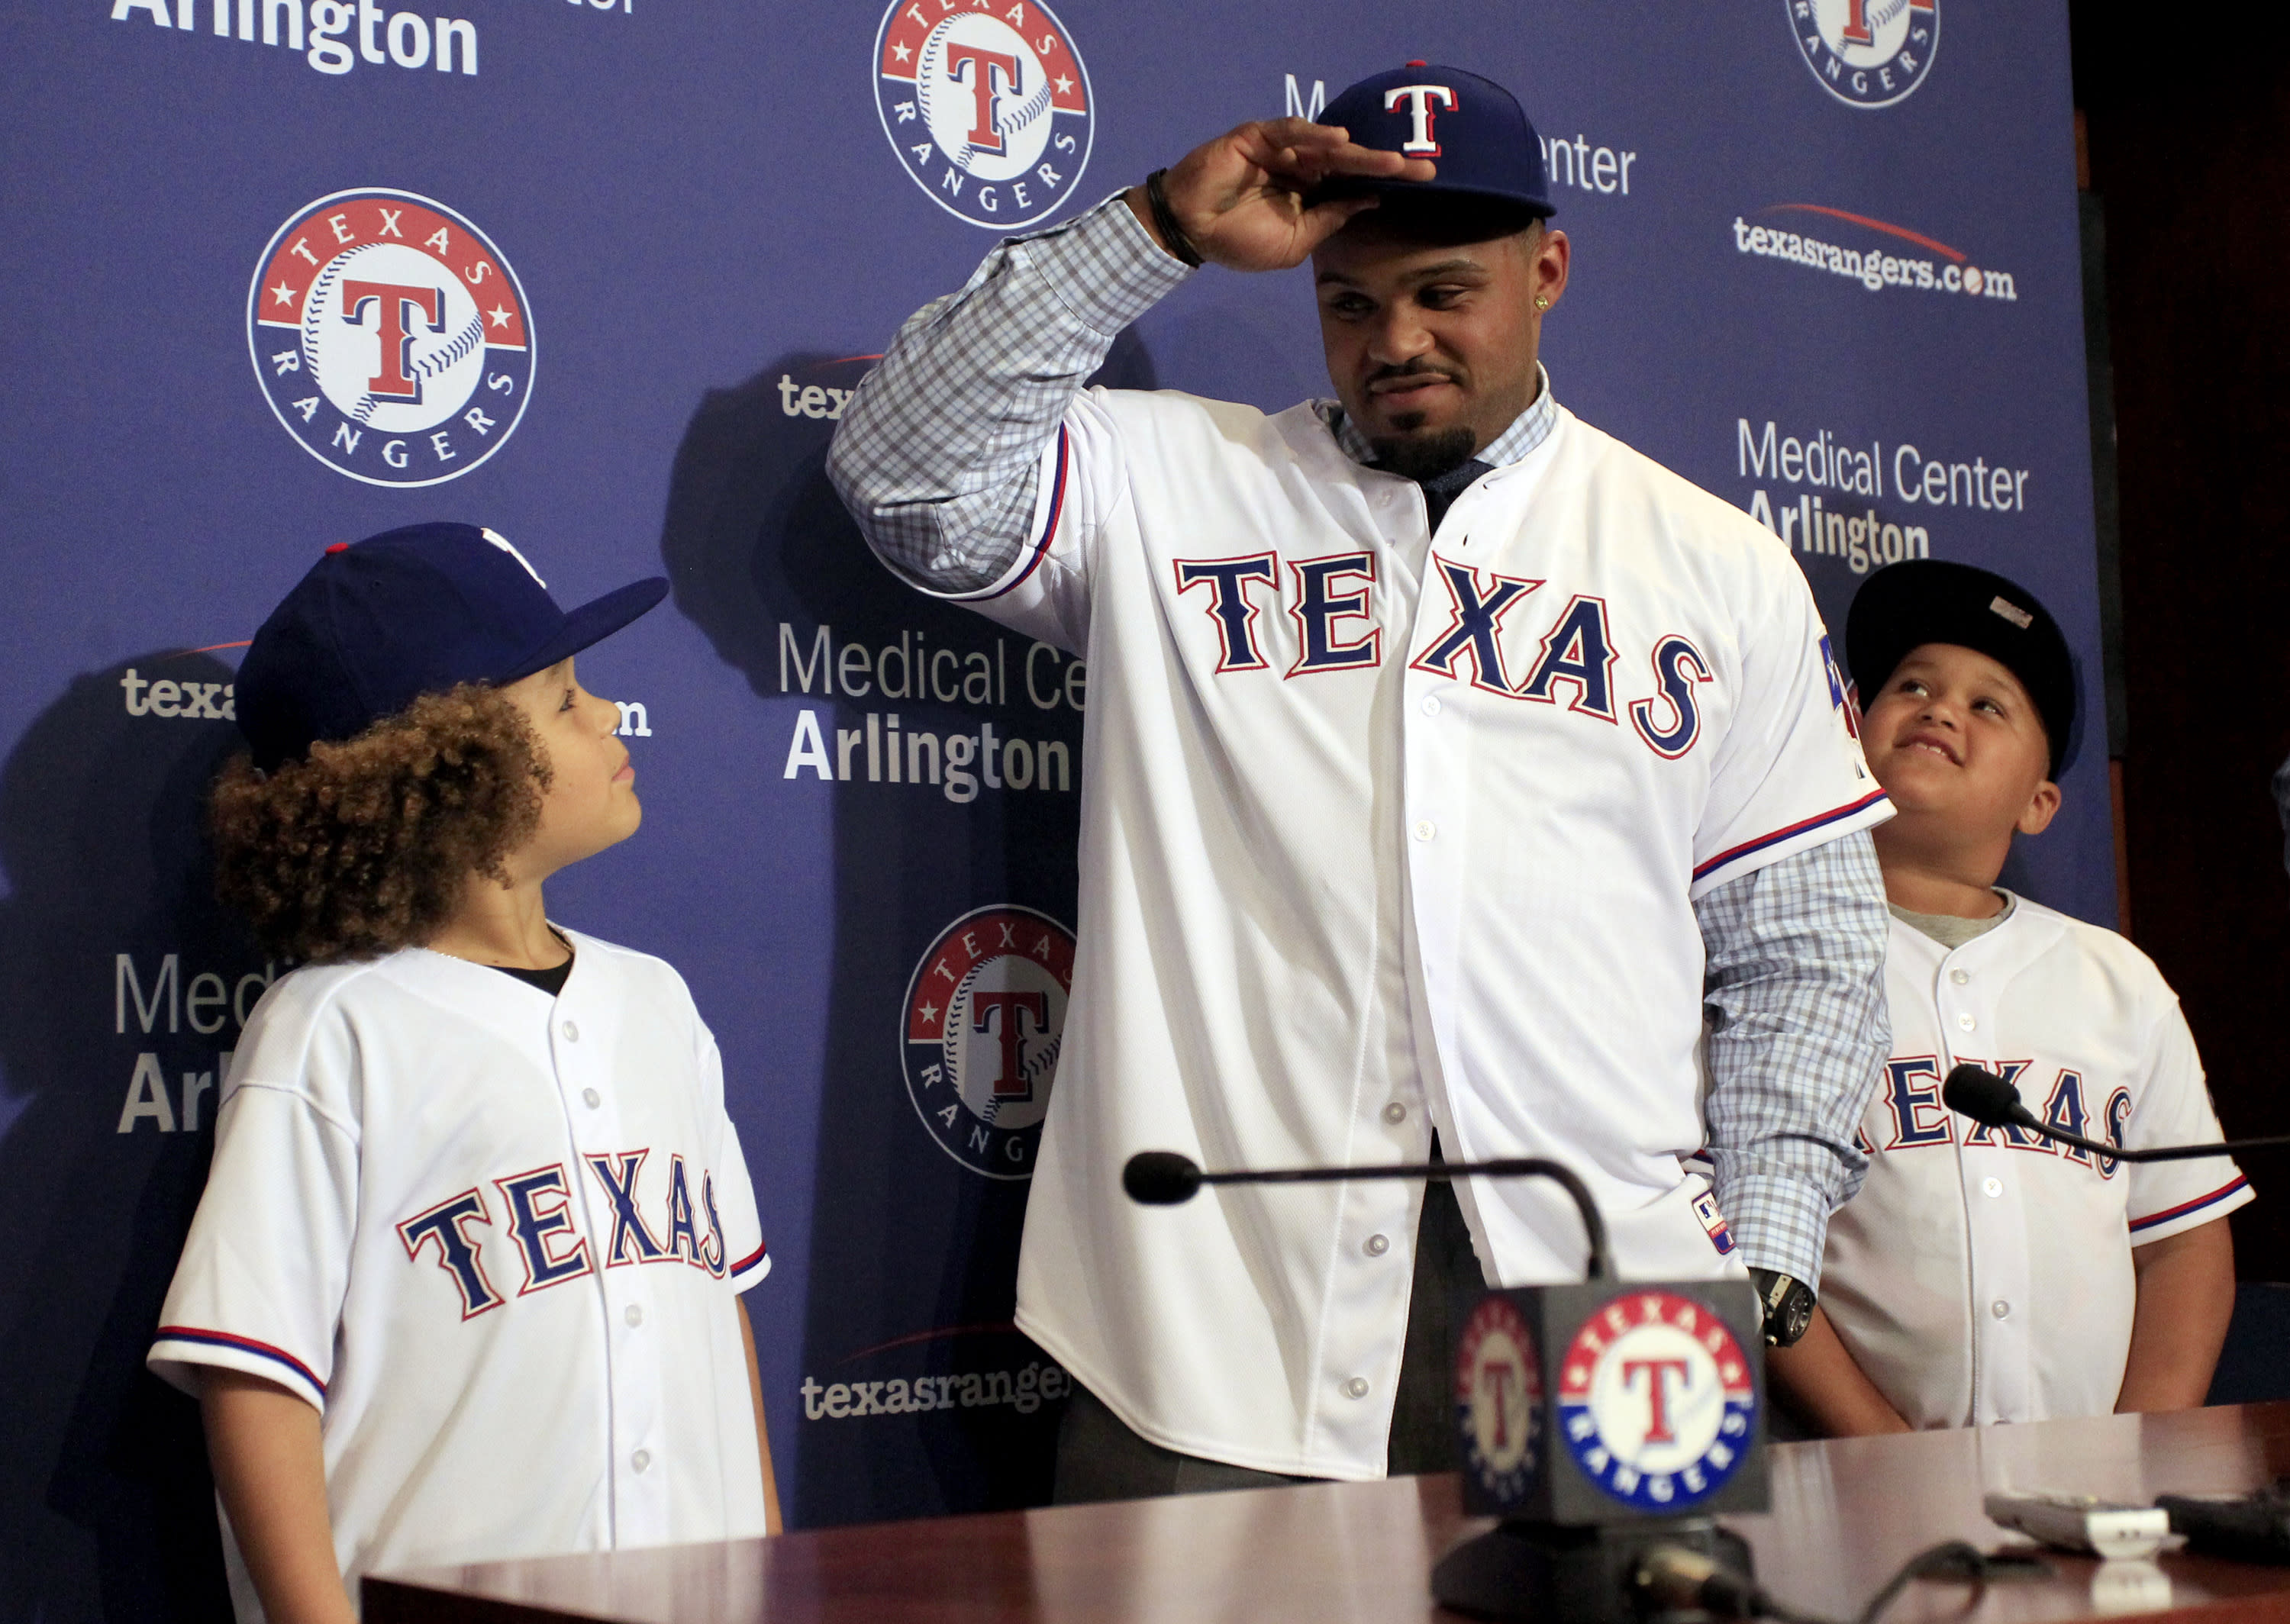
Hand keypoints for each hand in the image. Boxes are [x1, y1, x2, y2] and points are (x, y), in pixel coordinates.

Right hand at [1126, 118, 1435, 271]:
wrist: (1192, 232)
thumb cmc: (1239, 241)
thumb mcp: (1296, 242)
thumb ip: (1331, 219)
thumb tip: (1371, 200)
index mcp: (1312, 193)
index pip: (1357, 183)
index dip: (1388, 182)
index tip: (1427, 184)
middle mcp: (1303, 167)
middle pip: (1353, 162)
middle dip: (1388, 165)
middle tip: (1426, 169)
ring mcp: (1282, 150)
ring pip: (1327, 146)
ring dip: (1362, 153)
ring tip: (1393, 163)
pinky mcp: (1259, 137)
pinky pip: (1290, 132)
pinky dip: (1313, 136)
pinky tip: (1340, 142)